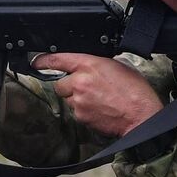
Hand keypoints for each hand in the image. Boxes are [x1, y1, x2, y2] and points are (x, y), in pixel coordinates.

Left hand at [32, 53, 162, 136]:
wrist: (140, 115)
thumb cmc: (134, 91)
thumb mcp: (117, 66)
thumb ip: (96, 64)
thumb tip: (87, 67)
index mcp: (89, 64)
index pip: (58, 59)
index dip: (44, 60)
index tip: (37, 62)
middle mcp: (80, 82)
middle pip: (60, 84)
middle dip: (70, 86)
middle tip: (87, 89)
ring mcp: (79, 100)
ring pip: (68, 99)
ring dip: (77, 99)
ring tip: (98, 100)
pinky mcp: (81, 116)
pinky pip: (76, 111)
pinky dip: (84, 111)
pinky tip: (99, 109)